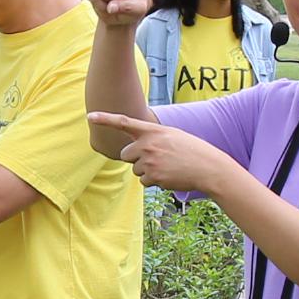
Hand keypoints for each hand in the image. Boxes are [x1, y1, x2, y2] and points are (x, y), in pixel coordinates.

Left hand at [87, 110, 231, 197]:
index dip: (105, 119)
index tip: (90, 116)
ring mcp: (149, 161)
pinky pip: (143, 181)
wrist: (208, 167)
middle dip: (135, 159)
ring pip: (135, 170)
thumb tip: (134, 152)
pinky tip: (169, 175)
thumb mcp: (171, 135)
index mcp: (152, 130)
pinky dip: (153, 181)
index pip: (124, 122)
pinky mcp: (153, 177)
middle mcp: (148, 144)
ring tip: (167, 166)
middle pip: (125, 155)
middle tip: (156, 158)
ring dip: (147, 171)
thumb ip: (151, 138)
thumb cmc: (191, 150)